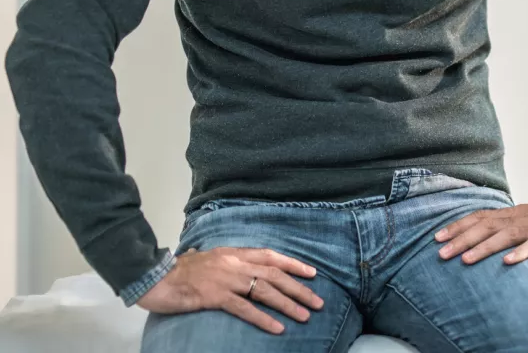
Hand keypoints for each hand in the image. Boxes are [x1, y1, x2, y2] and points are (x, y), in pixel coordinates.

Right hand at [137, 246, 323, 334]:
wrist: (155, 277)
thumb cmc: (179, 270)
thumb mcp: (206, 259)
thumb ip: (224, 262)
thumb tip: (234, 263)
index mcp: (233, 253)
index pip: (271, 256)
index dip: (293, 264)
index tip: (312, 273)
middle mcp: (234, 263)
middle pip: (274, 274)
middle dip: (299, 288)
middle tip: (318, 302)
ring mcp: (226, 279)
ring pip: (265, 291)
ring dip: (288, 304)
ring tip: (305, 316)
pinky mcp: (215, 296)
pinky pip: (245, 308)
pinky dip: (264, 318)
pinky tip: (278, 328)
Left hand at [434, 196, 527, 264]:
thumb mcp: (520, 218)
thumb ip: (501, 225)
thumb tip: (477, 235)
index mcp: (507, 215)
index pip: (477, 217)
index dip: (457, 226)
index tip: (437, 237)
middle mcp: (515, 219)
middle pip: (484, 227)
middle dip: (461, 240)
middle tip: (441, 253)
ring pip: (503, 236)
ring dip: (483, 248)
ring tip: (465, 260)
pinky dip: (520, 253)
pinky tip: (507, 262)